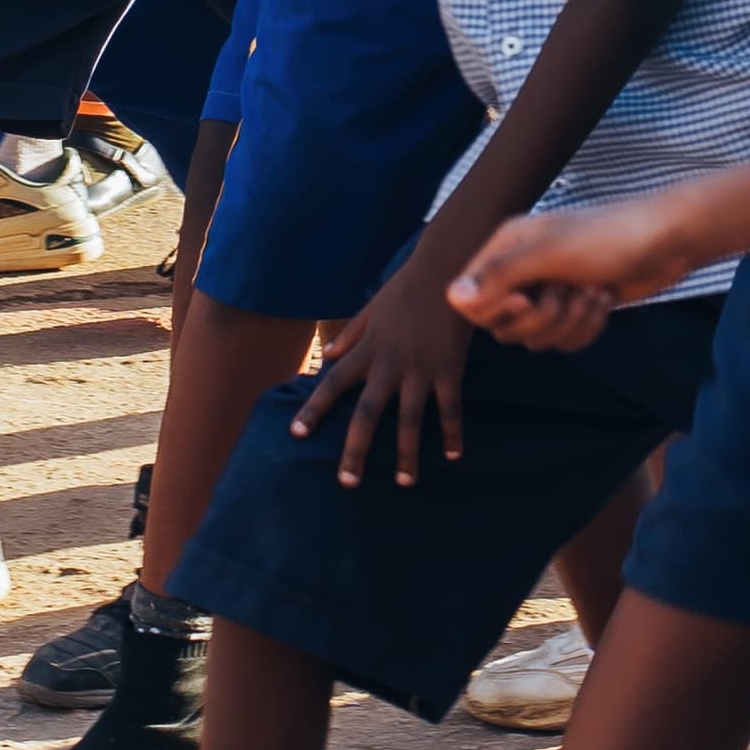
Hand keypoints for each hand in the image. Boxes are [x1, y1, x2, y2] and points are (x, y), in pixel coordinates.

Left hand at [293, 265, 478, 481]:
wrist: (446, 268)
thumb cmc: (407, 286)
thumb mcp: (372, 307)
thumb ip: (350, 334)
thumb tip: (329, 355)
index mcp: (367, 349)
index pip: (333, 384)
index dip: (314, 409)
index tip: (296, 433)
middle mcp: (389, 364)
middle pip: (367, 414)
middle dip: (355, 450)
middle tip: (347, 482)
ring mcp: (421, 369)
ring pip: (409, 420)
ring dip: (406, 454)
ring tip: (403, 482)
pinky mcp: (450, 369)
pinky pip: (450, 408)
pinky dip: (451, 433)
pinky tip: (452, 455)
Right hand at [446, 198, 694, 347]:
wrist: (668, 240)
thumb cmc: (610, 236)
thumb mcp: (551, 253)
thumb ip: (500, 274)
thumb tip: (451, 297)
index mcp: (506, 247)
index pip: (471, 300)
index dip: (496, 310)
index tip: (525, 298)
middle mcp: (522, 271)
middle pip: (504, 327)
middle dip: (541, 319)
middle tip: (567, 291)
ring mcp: (549, 291)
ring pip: (537, 338)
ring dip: (570, 322)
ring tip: (592, 291)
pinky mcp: (575, 309)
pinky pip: (565, 340)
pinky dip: (588, 326)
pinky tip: (605, 299)